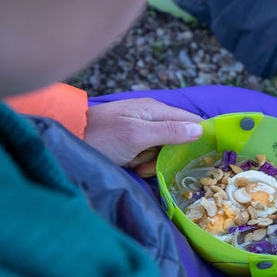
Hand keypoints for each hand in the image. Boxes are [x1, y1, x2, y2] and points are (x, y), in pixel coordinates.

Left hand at [83, 98, 202, 175]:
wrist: (69, 141)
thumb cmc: (101, 136)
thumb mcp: (136, 135)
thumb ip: (168, 131)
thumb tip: (200, 129)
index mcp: (155, 110)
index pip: (191, 120)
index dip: (200, 136)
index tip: (207, 154)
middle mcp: (151, 118)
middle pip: (178, 139)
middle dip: (168, 155)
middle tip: (150, 163)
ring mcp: (141, 131)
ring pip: (163, 151)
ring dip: (152, 162)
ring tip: (135, 165)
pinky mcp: (133, 144)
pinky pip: (148, 156)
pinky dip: (142, 163)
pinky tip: (131, 166)